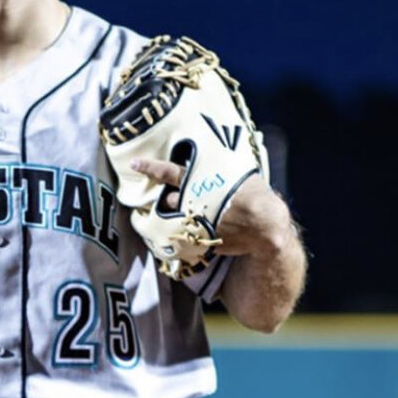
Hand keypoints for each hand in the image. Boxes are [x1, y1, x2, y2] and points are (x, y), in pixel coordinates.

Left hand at [128, 157, 287, 256]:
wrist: (263, 224)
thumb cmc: (255, 194)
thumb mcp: (238, 172)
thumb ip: (221, 169)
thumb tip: (222, 158)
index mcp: (199, 181)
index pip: (168, 172)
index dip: (150, 168)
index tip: (134, 164)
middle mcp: (192, 201)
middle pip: (169, 200)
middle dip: (170, 199)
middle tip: (176, 198)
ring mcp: (194, 222)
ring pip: (176, 219)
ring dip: (179, 216)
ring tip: (191, 215)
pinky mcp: (200, 239)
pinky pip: (189, 236)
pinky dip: (192, 234)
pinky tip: (200, 232)